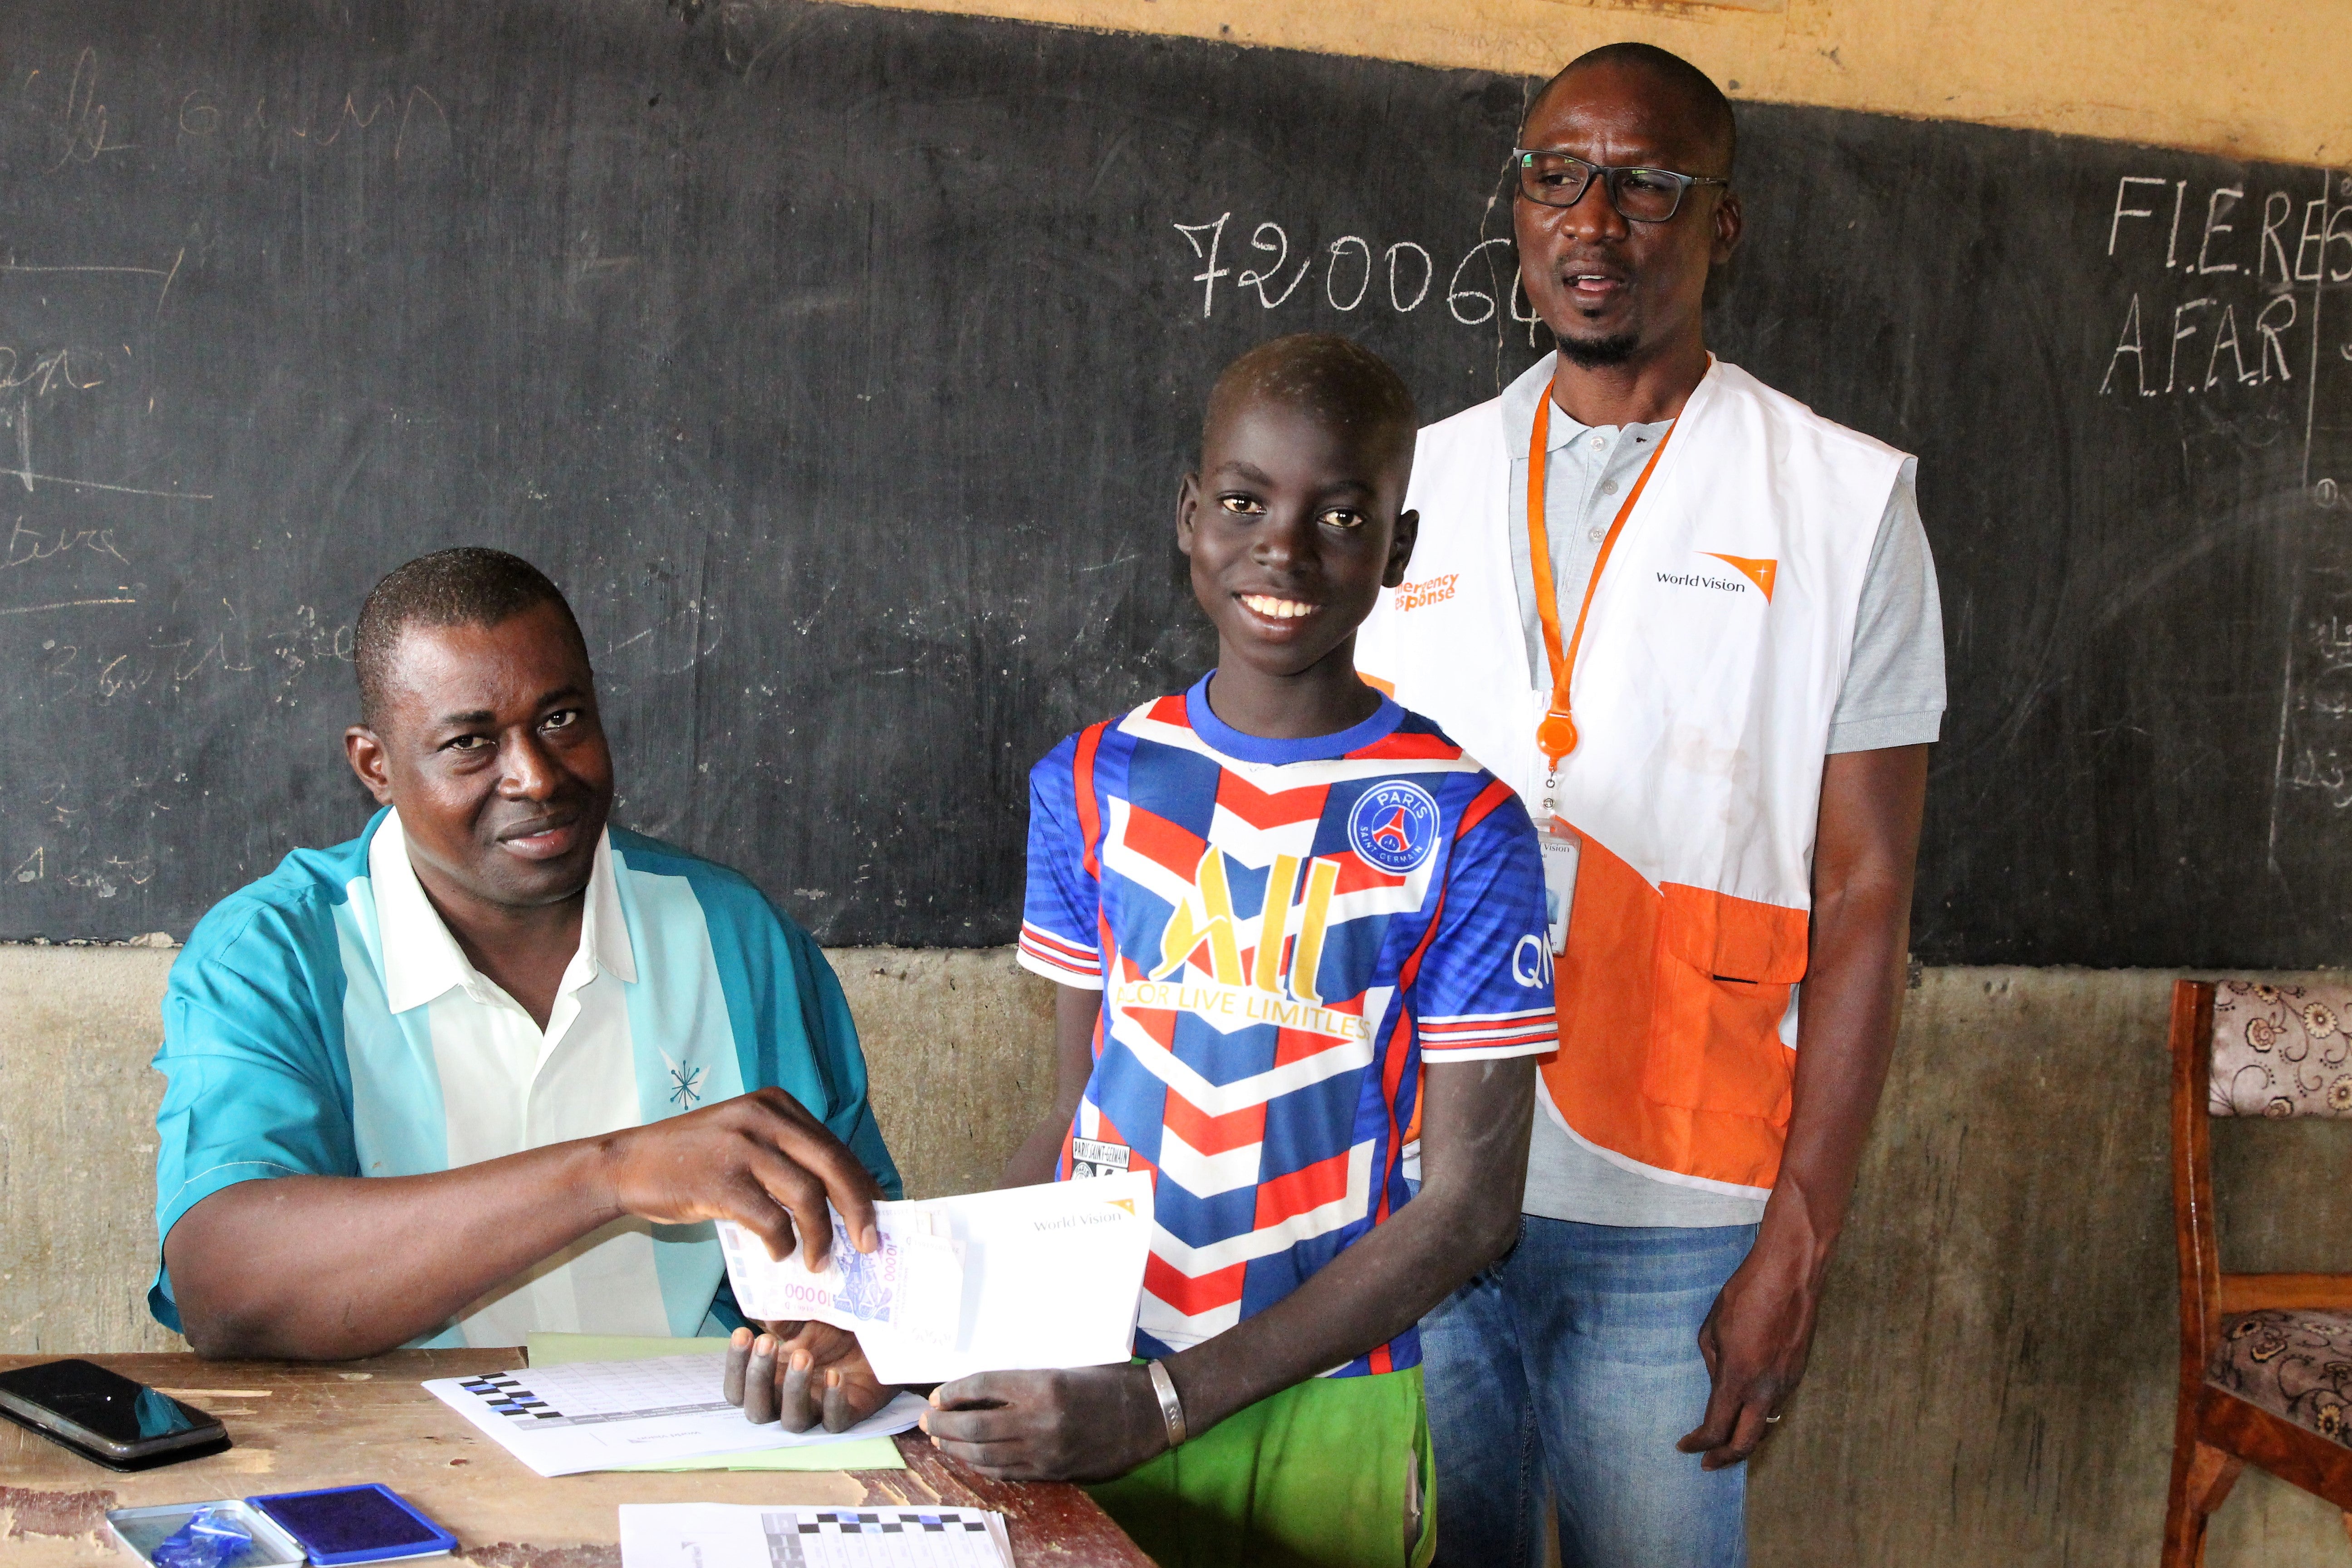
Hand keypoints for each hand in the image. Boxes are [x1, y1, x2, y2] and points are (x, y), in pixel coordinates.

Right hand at [598, 1087, 880, 1270]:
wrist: (628, 1165)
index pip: (836, 1147)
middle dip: (858, 1211)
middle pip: (834, 1167)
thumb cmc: (692, 1160)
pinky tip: (779, 1254)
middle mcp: (765, 1117)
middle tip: (868, 1246)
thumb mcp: (746, 1141)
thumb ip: (788, 1160)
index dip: (862, 1187)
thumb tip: (840, 1202)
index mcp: (777, 1105)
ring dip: (819, 1237)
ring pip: (807, 1196)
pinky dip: (782, 1244)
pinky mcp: (721, 1180)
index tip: (876, 1218)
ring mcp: (743, 1146)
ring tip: (818, 1262)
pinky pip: (770, 1220)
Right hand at [722, 1322, 900, 1432]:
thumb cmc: (836, 1328)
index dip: (735, 1366)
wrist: (879, 1334)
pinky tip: (835, 1376)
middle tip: (768, 1342)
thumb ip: (782, 1318)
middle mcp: (788, 1399)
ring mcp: (817, 1409)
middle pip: (757, 1410)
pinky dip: (832, 1401)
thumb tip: (762, 1313)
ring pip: (793, 1420)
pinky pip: (834, 1421)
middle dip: (758, 1377)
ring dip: (793, 1389)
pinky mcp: (849, 1413)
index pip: (738, 1388)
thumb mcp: (806, 1317)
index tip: (742, 1333)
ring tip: (803, 1355)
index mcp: (771, 1377)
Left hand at [921, 1365, 1168, 1481]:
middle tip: (927, 1420)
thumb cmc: (1107, 1381)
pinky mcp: (1053, 1470)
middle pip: (974, 1426)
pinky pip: (1007, 1472)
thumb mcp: (1065, 1366)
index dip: (953, 1392)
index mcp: (1043, 1383)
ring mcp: (1045, 1449)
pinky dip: (982, 1466)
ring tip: (940, 1441)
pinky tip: (969, 1458)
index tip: (937, 1395)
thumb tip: (980, 1387)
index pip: (982, 1386)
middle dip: (943, 1425)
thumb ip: (1026, 1378)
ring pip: (985, 1455)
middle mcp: (1040, 1418)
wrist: (1147, 1413)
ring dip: (956, 1448)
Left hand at [1675, 1239, 1820, 1469]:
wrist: (1791, 1274)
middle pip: (1746, 1442)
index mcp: (1738, 1377)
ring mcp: (1787, 1382)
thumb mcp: (1713, 1328)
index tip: (1685, 1446)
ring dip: (1745, 1437)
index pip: (1716, 1427)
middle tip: (1707, 1464)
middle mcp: (1766, 1388)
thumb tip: (1720, 1382)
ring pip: (1765, 1424)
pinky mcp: (1798, 1372)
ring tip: (1726, 1442)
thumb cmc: (1745, 1294)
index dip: (1698, 1443)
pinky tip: (1748, 1411)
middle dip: (1725, 1458)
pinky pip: (1776, 1404)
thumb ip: (1713, 1363)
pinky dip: (1760, 1415)